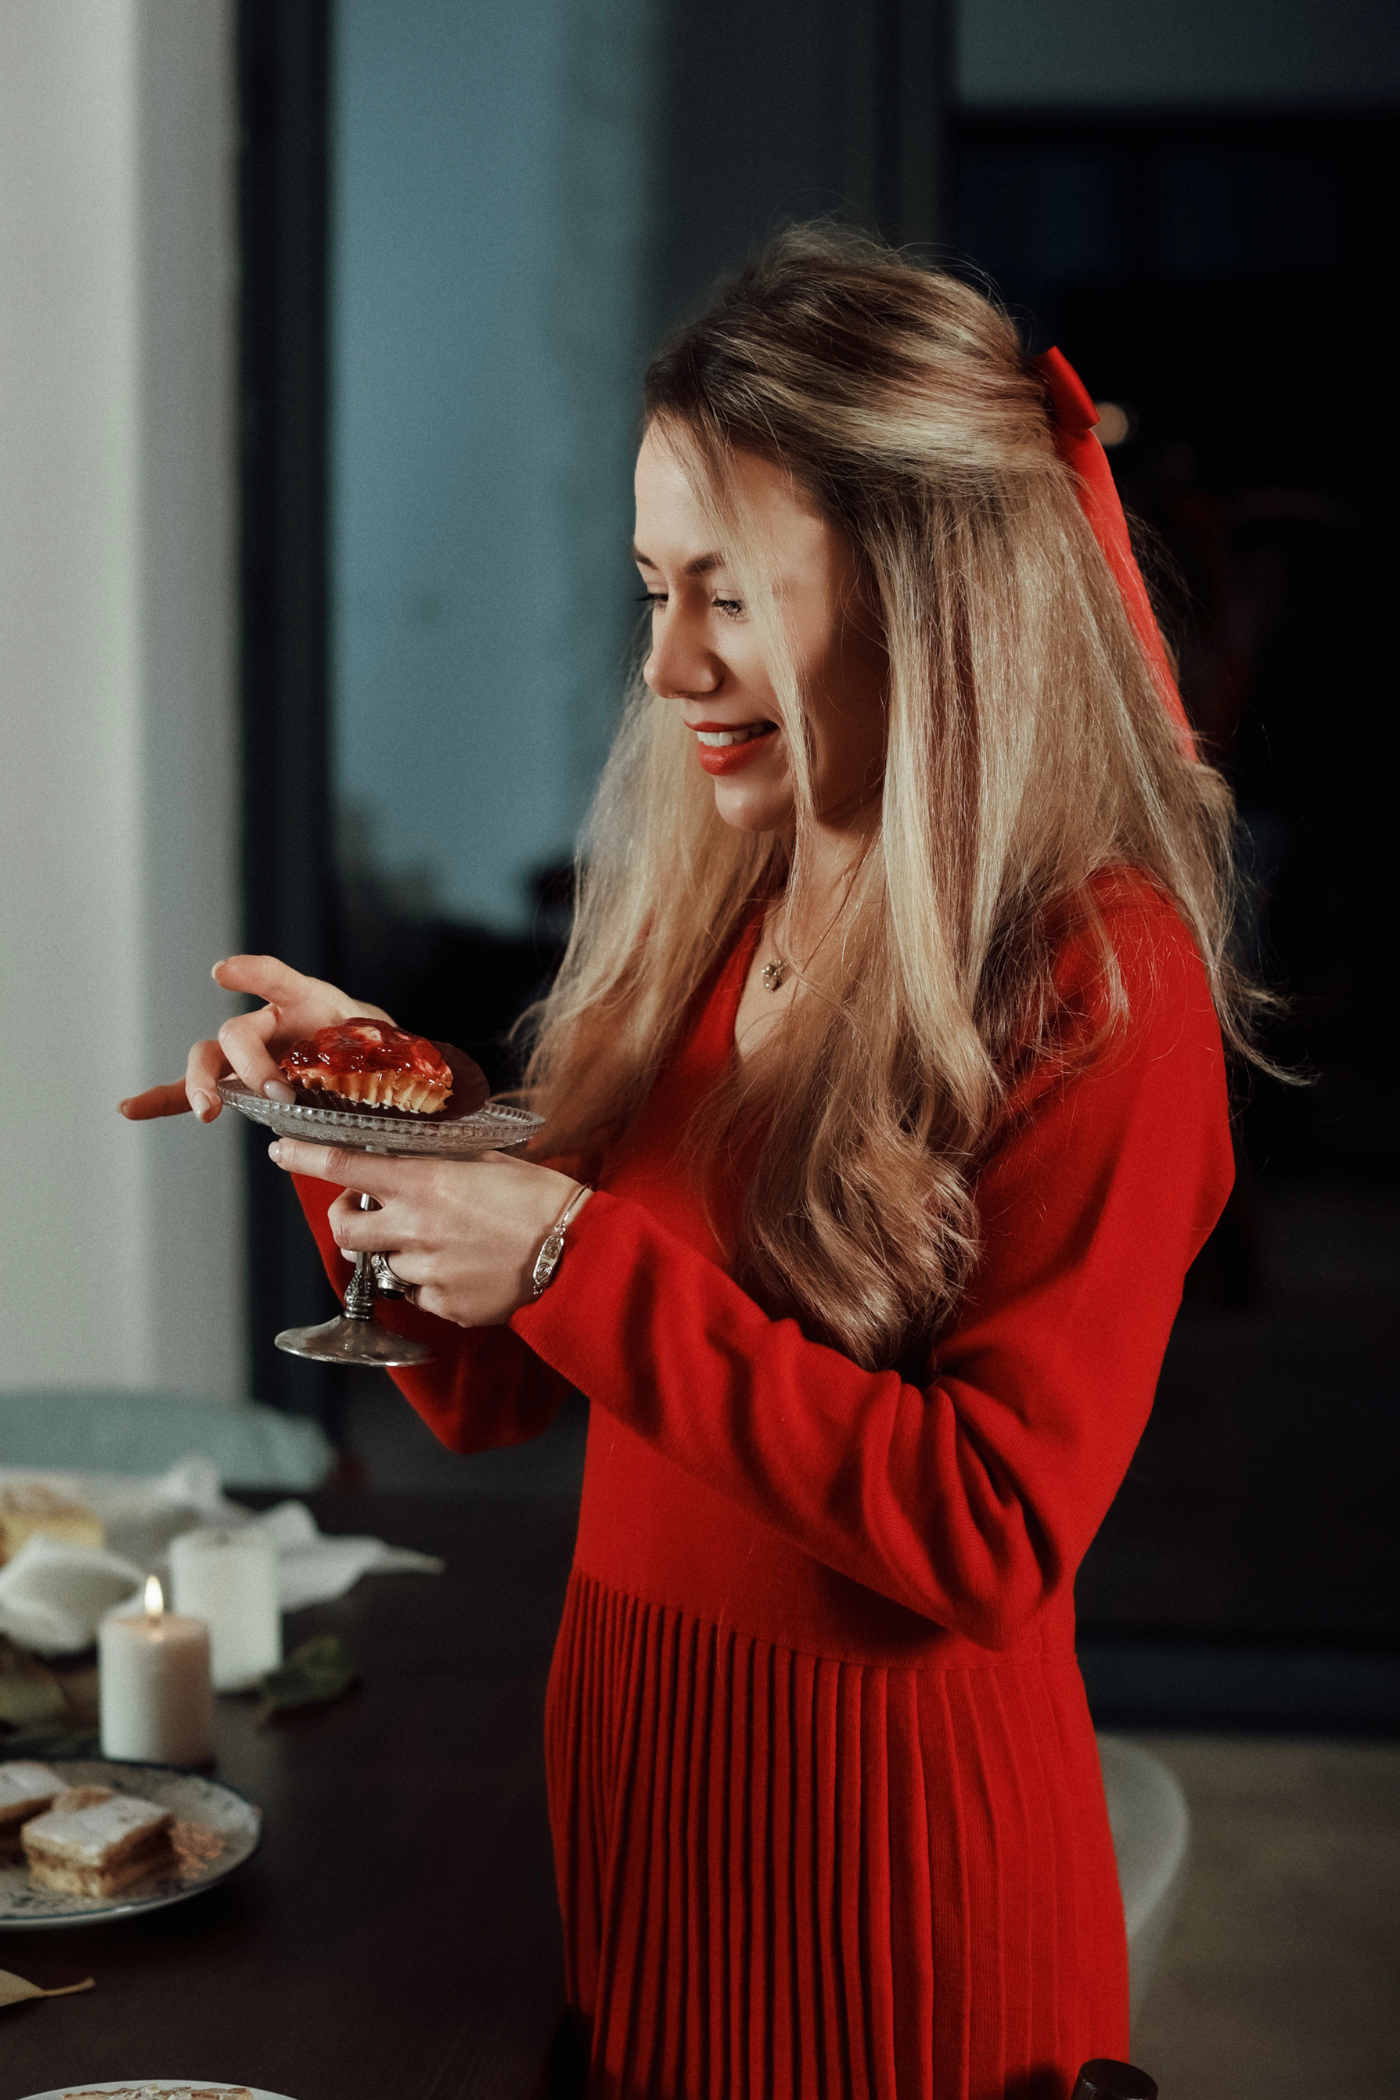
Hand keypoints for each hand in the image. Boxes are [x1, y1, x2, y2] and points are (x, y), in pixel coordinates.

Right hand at [119, 956, 392, 1124]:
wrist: (380, 1074)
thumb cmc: (387, 1055)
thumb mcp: (400, 1050)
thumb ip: (404, 1060)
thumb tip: (442, 1087)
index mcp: (310, 1003)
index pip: (277, 978)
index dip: (251, 974)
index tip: (222, 973)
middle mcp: (273, 1023)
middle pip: (238, 1033)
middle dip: (249, 1064)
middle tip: (277, 1094)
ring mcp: (251, 1054)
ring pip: (210, 1059)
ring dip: (203, 1085)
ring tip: (209, 1111)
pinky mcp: (239, 1083)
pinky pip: (194, 1089)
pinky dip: (164, 1099)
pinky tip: (131, 1108)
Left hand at [268, 1138, 588, 1326]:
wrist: (578, 1253)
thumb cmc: (539, 1199)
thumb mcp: (488, 1160)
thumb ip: (439, 1160)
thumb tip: (406, 1154)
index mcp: (426, 1183)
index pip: (346, 1167)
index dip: (305, 1158)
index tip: (281, 1151)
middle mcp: (417, 1228)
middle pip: (345, 1230)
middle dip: (348, 1219)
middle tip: (368, 1211)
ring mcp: (428, 1272)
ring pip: (386, 1264)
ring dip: (401, 1251)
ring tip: (446, 1241)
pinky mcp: (444, 1306)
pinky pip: (418, 1293)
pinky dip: (431, 1281)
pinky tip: (465, 1267)